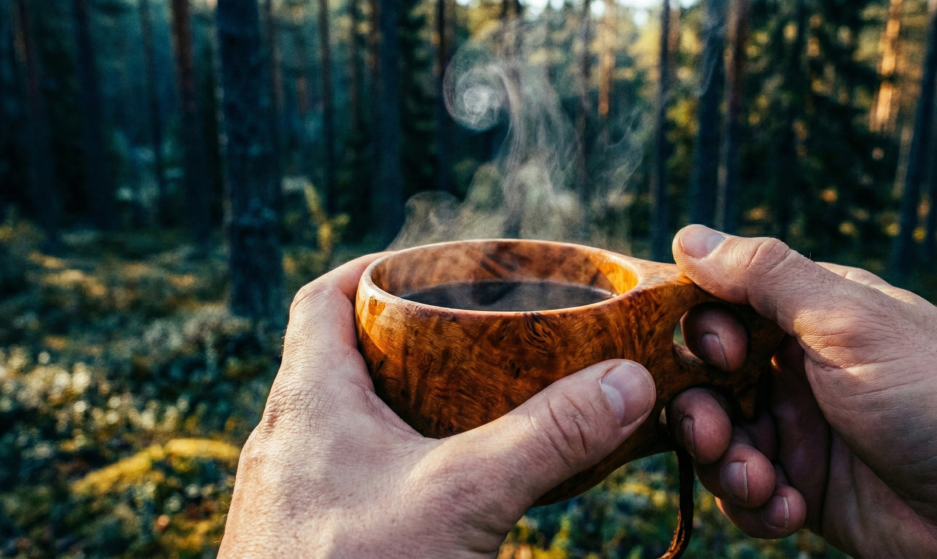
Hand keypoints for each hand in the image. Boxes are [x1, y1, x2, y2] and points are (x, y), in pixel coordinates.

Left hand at [219, 254, 656, 557]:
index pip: (324, 297)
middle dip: (406, 336)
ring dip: (404, 400)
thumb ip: (546, 436)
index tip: (431, 263)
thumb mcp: (462, 497)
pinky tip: (442, 482)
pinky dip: (397, 457)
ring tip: (470, 399)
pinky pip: (351, 472)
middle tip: (472, 331)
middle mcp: (289, 439)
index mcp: (308, 400)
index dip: (374, 268)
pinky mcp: (308, 537)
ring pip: (347, 419)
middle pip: (342, 355)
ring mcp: (293, 493)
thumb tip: (628, 381)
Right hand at [669, 225, 936, 557]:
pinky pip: (742, 493)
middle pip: (703, 382)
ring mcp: (794, 431)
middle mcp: (792, 371)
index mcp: (805, 318)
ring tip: (760, 482)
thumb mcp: (851, 323)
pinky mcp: (798, 487)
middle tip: (715, 435)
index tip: (722, 355)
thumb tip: (689, 237)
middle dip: (698, 411)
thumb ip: (768, 278)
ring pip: (714, 441)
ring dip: (724, 464)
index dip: (703, 333)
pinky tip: (788, 507)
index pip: (721, 310)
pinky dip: (754, 504)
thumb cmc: (933, 397)